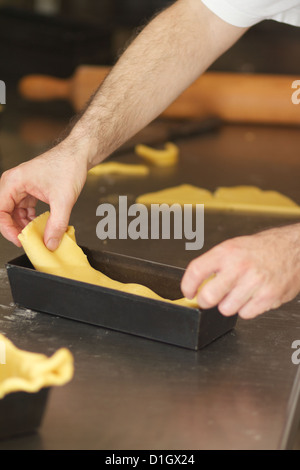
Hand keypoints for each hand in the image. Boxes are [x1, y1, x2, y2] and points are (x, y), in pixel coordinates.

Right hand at [0, 137, 87, 249]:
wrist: (79, 154)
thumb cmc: (68, 166)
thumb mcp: (63, 200)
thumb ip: (56, 224)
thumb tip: (50, 243)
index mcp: (13, 182)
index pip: (0, 211)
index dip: (8, 229)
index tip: (20, 240)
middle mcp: (14, 183)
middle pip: (6, 213)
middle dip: (17, 229)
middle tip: (30, 241)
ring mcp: (21, 186)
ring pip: (15, 212)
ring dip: (25, 225)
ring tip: (38, 235)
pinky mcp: (30, 189)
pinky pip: (24, 208)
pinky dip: (31, 219)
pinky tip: (41, 226)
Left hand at [181, 224, 299, 318]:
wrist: (294, 249)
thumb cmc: (263, 248)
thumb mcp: (234, 247)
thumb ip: (215, 264)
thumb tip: (197, 284)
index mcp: (227, 252)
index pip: (196, 271)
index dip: (187, 286)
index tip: (188, 292)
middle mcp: (239, 267)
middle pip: (208, 297)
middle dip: (206, 301)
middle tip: (210, 298)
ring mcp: (254, 283)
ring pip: (226, 309)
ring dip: (229, 304)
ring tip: (239, 292)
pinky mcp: (267, 297)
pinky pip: (245, 314)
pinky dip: (246, 309)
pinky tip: (252, 296)